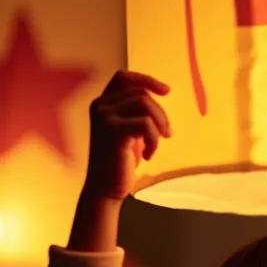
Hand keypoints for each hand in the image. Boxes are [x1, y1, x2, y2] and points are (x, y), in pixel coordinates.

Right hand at [83, 70, 171, 202]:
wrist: (106, 189)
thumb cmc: (121, 160)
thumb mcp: (131, 129)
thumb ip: (138, 111)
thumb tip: (161, 91)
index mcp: (102, 103)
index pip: (123, 77)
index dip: (146, 79)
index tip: (166, 91)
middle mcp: (100, 106)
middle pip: (141, 93)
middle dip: (161, 113)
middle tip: (166, 134)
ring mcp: (104, 117)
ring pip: (145, 104)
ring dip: (160, 124)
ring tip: (158, 143)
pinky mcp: (112, 130)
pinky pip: (146, 124)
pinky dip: (154, 140)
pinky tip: (150, 155)